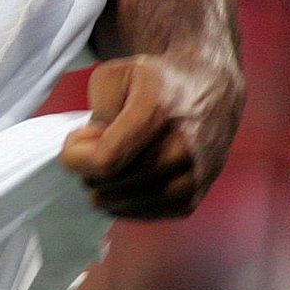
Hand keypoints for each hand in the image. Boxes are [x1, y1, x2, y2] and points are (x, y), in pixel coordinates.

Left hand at [59, 54, 241, 219]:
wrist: (213, 85)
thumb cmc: (157, 79)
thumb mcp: (115, 75)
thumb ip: (96, 112)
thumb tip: (93, 148)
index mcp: (159, 112)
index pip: (104, 160)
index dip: (76, 156)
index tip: (78, 139)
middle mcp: (183, 147)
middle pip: (111, 184)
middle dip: (89, 170)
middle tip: (95, 150)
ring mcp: (194, 175)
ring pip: (127, 203)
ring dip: (105, 190)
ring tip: (109, 166)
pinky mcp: (197, 195)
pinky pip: (146, 214)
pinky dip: (126, 204)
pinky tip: (123, 183)